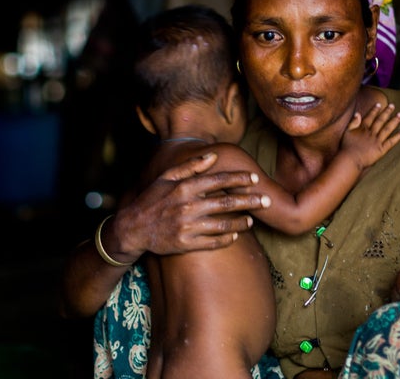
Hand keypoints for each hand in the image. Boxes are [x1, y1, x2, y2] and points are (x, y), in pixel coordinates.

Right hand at [109, 152, 267, 261]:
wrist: (132, 229)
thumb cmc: (152, 199)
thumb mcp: (166, 177)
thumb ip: (190, 166)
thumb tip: (213, 155)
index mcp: (184, 188)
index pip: (218, 180)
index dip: (239, 179)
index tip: (254, 178)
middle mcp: (188, 207)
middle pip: (227, 203)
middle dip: (250, 201)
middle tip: (267, 200)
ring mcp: (187, 227)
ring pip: (223, 225)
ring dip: (241, 223)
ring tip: (252, 220)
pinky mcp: (185, 244)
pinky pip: (212, 243)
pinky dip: (226, 239)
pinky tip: (235, 235)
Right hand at [341, 103, 399, 167]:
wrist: (351, 159)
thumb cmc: (346, 147)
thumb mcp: (347, 132)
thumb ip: (353, 123)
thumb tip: (358, 114)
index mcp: (363, 128)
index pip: (370, 117)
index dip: (375, 110)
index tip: (380, 104)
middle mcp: (372, 133)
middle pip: (381, 120)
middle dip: (387, 112)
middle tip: (393, 106)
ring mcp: (377, 140)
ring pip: (388, 129)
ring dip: (394, 121)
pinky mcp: (381, 149)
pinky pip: (391, 142)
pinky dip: (397, 137)